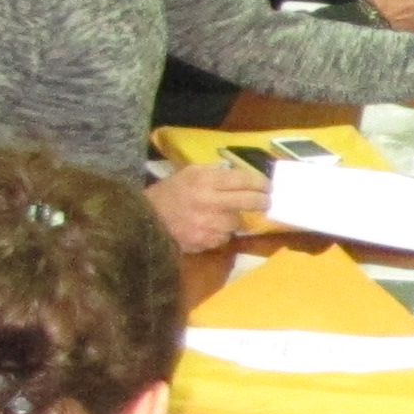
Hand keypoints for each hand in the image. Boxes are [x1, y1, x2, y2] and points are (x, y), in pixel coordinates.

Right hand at [146, 161, 266, 252]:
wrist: (145, 218)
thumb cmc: (170, 193)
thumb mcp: (189, 173)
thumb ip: (215, 172)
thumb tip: (240, 175)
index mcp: (205, 180)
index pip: (243, 179)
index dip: (261, 182)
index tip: (268, 185)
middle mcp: (209, 201)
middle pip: (249, 201)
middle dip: (263, 201)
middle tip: (267, 201)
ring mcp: (208, 224)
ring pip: (238, 222)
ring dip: (235, 219)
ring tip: (224, 215)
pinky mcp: (205, 241)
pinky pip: (224, 237)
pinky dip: (221, 233)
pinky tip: (210, 227)